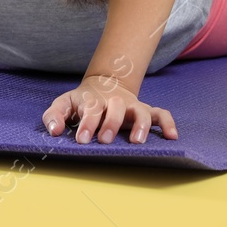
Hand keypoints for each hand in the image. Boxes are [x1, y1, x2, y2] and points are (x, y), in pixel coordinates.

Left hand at [41, 74, 177, 144]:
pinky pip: (161, 114)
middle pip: (116, 107)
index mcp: (93, 100)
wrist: (104, 85)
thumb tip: (54, 131)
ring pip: (141, 111)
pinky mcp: (144, 110)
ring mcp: (131, 106)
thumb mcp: (64, 104)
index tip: (82, 139)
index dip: (87, 123)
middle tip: (105, 140)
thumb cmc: (81, 102)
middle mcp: (114, 102)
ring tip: (137, 141)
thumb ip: (54, 115)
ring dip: (140, 124)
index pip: (91, 108)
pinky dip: (168, 123)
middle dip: (111, 123)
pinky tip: (172, 137)